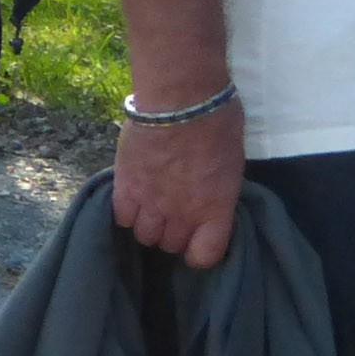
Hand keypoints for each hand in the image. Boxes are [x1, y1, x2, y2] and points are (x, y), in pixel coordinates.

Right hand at [113, 101, 246, 268]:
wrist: (180, 99)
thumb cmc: (218, 122)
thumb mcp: (232, 162)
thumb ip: (218, 189)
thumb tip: (208, 192)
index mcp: (214, 209)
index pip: (204, 255)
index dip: (200, 251)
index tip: (199, 239)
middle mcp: (181, 214)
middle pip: (170, 245)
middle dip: (173, 233)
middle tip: (174, 214)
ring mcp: (150, 202)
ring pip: (144, 235)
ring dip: (149, 224)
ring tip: (151, 207)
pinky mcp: (125, 186)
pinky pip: (122, 217)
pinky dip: (127, 212)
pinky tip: (133, 197)